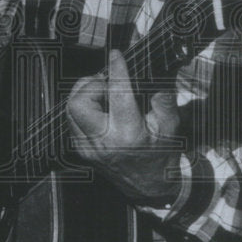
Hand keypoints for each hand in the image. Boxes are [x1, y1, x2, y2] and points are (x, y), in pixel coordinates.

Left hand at [66, 50, 181, 203]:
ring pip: (70, 109)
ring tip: (104, 93)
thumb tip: (155, 73)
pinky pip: (72, 120)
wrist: (149, 186)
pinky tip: (100, 108)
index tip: (117, 55)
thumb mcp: (171, 126)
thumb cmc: (162, 154)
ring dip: (85, 94)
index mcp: (128, 134)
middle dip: (91, 85)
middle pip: (79, 102)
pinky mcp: (81, 150)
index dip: (116, 69)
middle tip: (108, 83)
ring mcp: (88, 148)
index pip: (117, 94)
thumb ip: (163, 99)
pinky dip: (83, 107)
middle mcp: (103, 142)